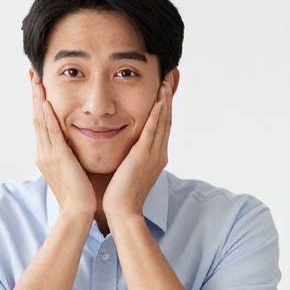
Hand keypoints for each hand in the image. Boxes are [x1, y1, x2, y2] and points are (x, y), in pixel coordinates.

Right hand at [30, 72, 96, 219]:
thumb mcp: (73, 169)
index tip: (38, 85)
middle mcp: (43, 152)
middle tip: (32, 74)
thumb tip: (75, 144)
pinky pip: (51, 132)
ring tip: (36, 80)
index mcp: (47, 154)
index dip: (39, 103)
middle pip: (37, 117)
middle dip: (34, 94)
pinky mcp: (58, 157)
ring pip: (41, 120)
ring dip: (38, 99)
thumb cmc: (80, 194)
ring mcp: (48, 154)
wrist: (78, 212)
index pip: (41, 122)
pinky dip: (48, 116)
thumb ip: (71, 154)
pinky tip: (46, 102)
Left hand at [102, 76, 173, 219]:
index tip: (164, 89)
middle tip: (170, 77)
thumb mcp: (128, 169)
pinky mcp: (144, 155)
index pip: (161, 125)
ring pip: (162, 121)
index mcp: (155, 156)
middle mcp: (159, 153)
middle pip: (166, 119)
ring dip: (164, 100)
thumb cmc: (119, 194)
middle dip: (168, 97)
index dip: (164, 106)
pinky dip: (157, 113)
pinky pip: (153, 129)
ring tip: (165, 81)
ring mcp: (154, 154)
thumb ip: (129, 155)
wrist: (122, 212)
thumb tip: (124, 146)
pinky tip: (159, 100)